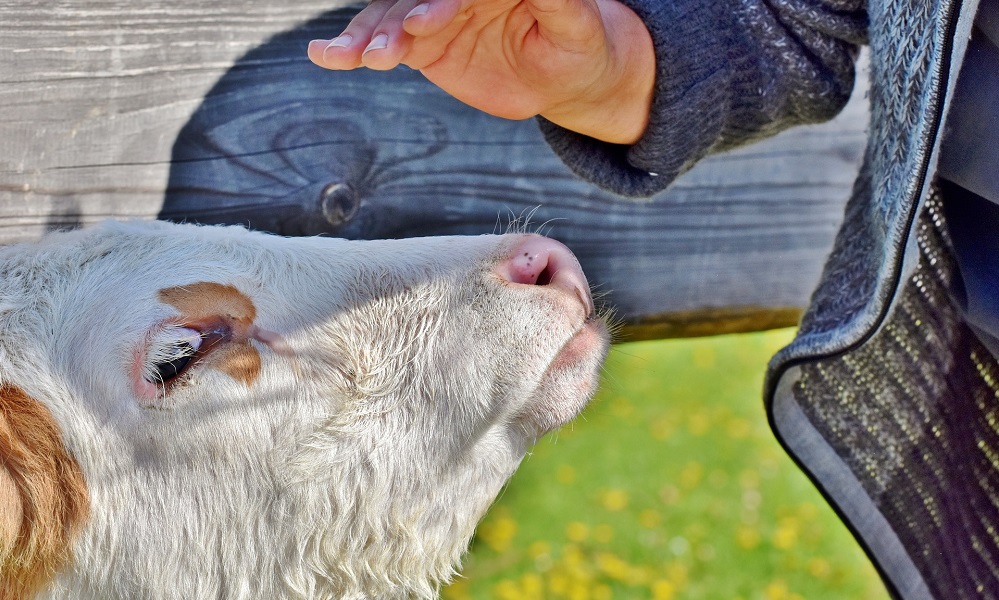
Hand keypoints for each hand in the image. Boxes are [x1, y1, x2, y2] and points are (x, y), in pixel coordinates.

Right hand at [307, 0, 653, 143]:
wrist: (562, 76)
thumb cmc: (578, 44)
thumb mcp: (575, 24)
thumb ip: (553, 0)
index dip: (441, 3)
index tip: (423, 24)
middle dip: (395, 20)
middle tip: (383, 48)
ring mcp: (434, 12)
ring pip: (391, 17)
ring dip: (368, 36)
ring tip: (348, 56)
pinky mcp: (421, 42)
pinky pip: (382, 42)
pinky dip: (352, 49)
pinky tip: (326, 56)